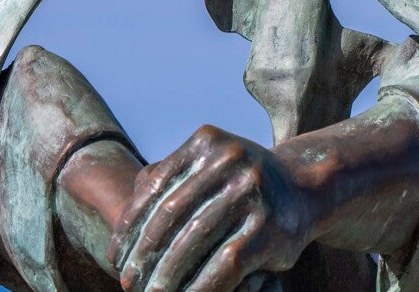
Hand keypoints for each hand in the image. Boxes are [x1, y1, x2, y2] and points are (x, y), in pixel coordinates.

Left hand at [107, 124, 320, 291]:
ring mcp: (252, 193)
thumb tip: (122, 227)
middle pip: (170, 216)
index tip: (114, 258)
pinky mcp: (270, 230)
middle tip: (127, 283)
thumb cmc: (239, 184)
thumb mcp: (206, 168)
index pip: (155, 188)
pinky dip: (200, 288)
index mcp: (206, 141)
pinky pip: (224, 266)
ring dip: (166, 277)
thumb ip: (166, 183)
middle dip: (144, 255)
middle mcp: (230, 160)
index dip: (130, 226)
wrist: (304, 188)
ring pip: (194, 243)